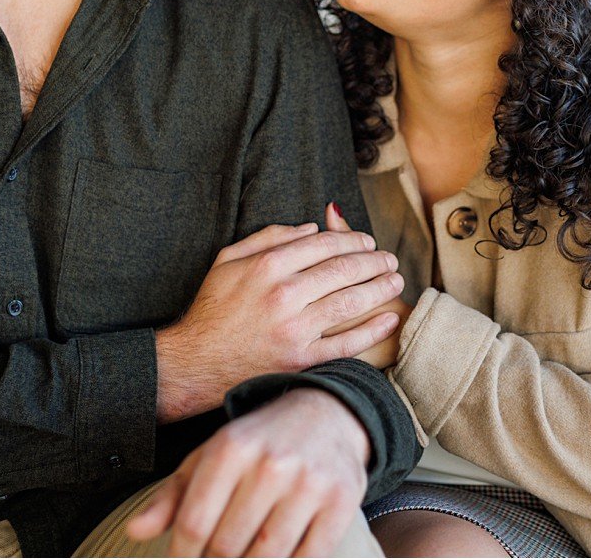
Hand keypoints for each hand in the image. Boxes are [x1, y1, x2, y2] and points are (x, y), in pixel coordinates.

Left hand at [126, 388, 368, 556]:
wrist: (329, 414)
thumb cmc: (260, 443)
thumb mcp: (211, 457)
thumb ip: (171, 496)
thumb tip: (135, 532)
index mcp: (231, 448)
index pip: (193, 527)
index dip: (183, 557)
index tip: (186, 559)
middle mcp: (271, 462)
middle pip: (227, 548)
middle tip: (220, 555)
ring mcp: (310, 482)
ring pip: (266, 557)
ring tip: (246, 555)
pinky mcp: (342, 500)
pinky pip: (308, 558)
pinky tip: (279, 557)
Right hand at [155, 223, 402, 421]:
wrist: (195, 363)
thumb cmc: (211, 309)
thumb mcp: (228, 260)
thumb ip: (269, 237)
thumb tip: (312, 227)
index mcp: (268, 266)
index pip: (323, 244)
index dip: (351, 239)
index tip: (367, 241)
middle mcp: (284, 295)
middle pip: (343, 269)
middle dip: (373, 261)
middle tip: (389, 258)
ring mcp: (294, 329)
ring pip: (350, 302)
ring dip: (379, 288)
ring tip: (395, 280)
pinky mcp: (300, 360)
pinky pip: (345, 343)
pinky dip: (372, 330)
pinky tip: (389, 319)